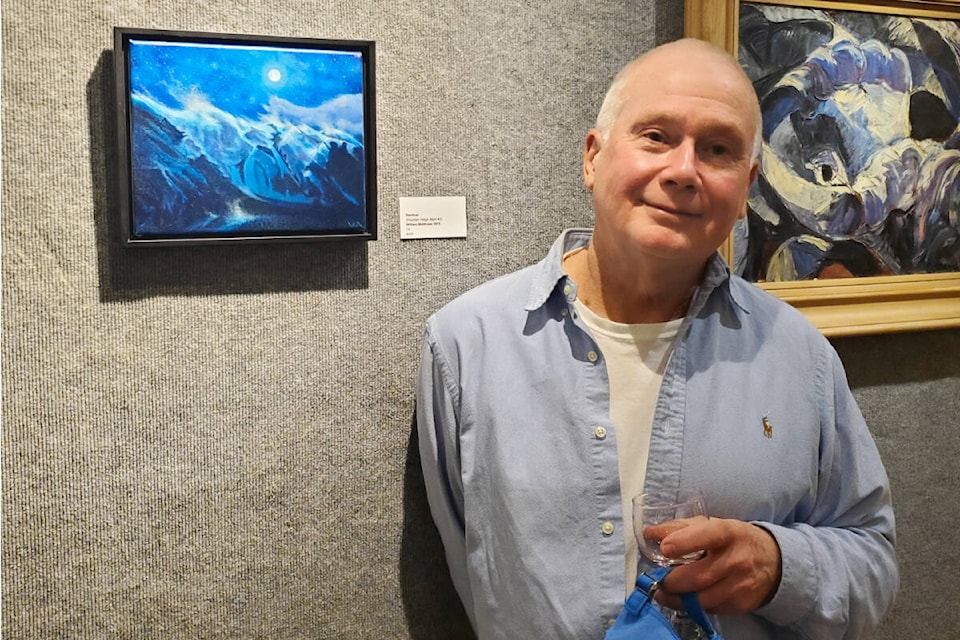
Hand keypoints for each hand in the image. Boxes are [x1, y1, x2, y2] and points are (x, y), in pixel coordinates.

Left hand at [650, 517, 781, 613]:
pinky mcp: (741, 604)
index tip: (664, 549)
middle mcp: (737, 559)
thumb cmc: (734, 539)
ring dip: (677, 599)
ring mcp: (741, 584)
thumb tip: (649, 532)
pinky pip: (710, 609)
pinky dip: (693, 606)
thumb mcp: (712, 525)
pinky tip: (686, 598)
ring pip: (701, 599)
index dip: (683, 542)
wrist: (773, 561)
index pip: (706, 536)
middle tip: (658, 580)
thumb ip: (679, 528)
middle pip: (698, 576)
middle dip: (671, 581)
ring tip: (665, 593)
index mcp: (728, 533)